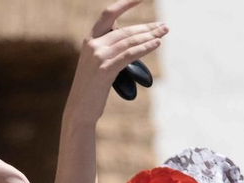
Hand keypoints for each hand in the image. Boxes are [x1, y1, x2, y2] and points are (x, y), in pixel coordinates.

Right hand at [67, 1, 167, 120]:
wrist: (79, 111)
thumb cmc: (92, 91)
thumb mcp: (97, 65)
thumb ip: (109, 51)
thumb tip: (133, 43)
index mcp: (90, 40)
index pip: (109, 14)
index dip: (125, 4)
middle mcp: (93, 45)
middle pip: (125, 30)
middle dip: (147, 27)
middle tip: (164, 26)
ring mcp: (98, 57)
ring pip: (129, 41)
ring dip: (150, 36)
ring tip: (163, 33)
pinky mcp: (105, 70)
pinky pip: (129, 54)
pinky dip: (145, 48)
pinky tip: (156, 44)